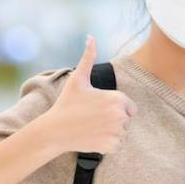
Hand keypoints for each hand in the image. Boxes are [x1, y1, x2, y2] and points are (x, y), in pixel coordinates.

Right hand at [40, 35, 136, 154]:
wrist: (55, 130)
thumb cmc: (67, 103)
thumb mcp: (78, 78)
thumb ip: (88, 57)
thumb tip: (90, 37)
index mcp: (117, 98)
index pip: (129, 106)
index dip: (115, 107)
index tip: (98, 108)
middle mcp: (120, 115)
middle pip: (126, 120)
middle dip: (113, 120)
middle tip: (93, 118)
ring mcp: (117, 132)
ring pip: (122, 133)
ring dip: (111, 132)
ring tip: (92, 127)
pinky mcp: (112, 146)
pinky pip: (117, 145)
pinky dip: (107, 144)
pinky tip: (93, 137)